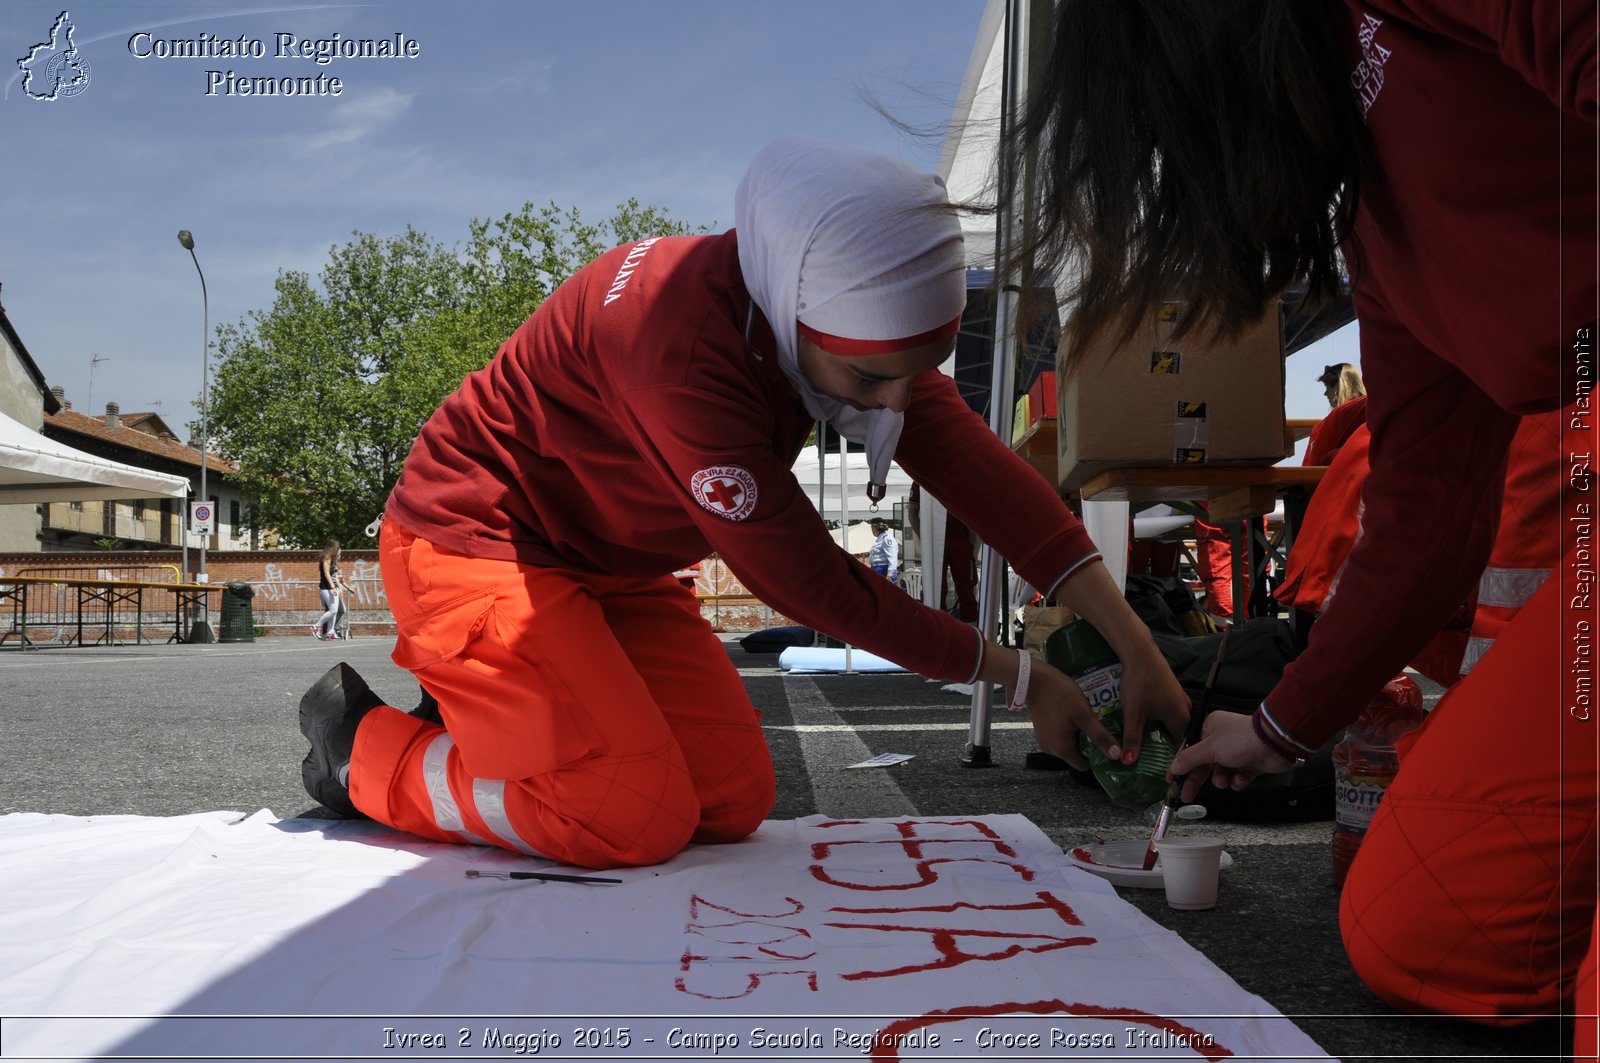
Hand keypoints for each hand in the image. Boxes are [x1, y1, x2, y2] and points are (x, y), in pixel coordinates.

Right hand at [979, 647, 1111, 770]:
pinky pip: (1059, 737)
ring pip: (1067, 745)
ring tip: (1084, 718)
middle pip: (1075, 755)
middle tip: (1095, 726)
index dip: (1095, 757)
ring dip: (1077, 735)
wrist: (1033, 679)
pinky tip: (1072, 715)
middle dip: (1086, 743)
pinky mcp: (1041, 731)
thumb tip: (1116, 756)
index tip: (1103, 743)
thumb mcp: (1084, 715)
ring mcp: (1043, 740)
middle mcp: (1050, 749)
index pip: (1083, 766)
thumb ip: (1100, 737)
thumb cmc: (1060, 695)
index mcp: (1062, 749)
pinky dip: (1067, 730)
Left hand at [1111, 643, 1190, 766]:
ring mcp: (1179, 697)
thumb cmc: (1139, 683)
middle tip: (1147, 760)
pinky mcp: (1171, 689)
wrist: (1139, 652)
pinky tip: (1144, 722)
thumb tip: (1128, 762)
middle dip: (1162, 746)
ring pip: (1170, 722)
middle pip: (1175, 734)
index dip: (1168, 759)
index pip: (1178, 746)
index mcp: (1181, 717)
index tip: (1157, 770)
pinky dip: (1158, 719)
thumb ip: (1132, 740)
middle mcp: (1185, 708)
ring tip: (1144, 744)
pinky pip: (1167, 711)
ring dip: (1158, 732)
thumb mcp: (1134, 714)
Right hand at [1168, 711, 1295, 801]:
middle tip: (1186, 796)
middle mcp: (1222, 740)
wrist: (1274, 743)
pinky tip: (1241, 777)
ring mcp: (1237, 752)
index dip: (1180, 765)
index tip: (1171, 780)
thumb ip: (1189, 759)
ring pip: (1221, 773)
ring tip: (1226, 779)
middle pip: (1203, 764)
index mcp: (1209, 729)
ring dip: (1222, 779)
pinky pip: (1237, 777)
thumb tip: (1173, 767)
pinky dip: (1238, 780)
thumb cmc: (1239, 739)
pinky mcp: (1250, 764)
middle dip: (1197, 780)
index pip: (1190, 750)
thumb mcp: (1209, 748)